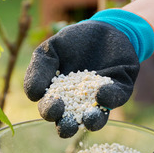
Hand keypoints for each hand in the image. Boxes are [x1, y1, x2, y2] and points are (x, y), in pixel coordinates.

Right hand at [23, 20, 140, 136]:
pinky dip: (109, 98)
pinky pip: (116, 98)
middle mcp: (79, 104)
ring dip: (92, 121)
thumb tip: (33, 96)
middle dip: (67, 126)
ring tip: (89, 118)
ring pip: (96, 119)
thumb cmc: (72, 42)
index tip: (53, 104)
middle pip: (71, 123)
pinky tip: (102, 92)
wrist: (103, 26)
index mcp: (58, 96)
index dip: (50, 111)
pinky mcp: (120, 90)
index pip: (51, 110)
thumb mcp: (50, 50)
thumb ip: (38, 70)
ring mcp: (100, 100)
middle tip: (66, 122)